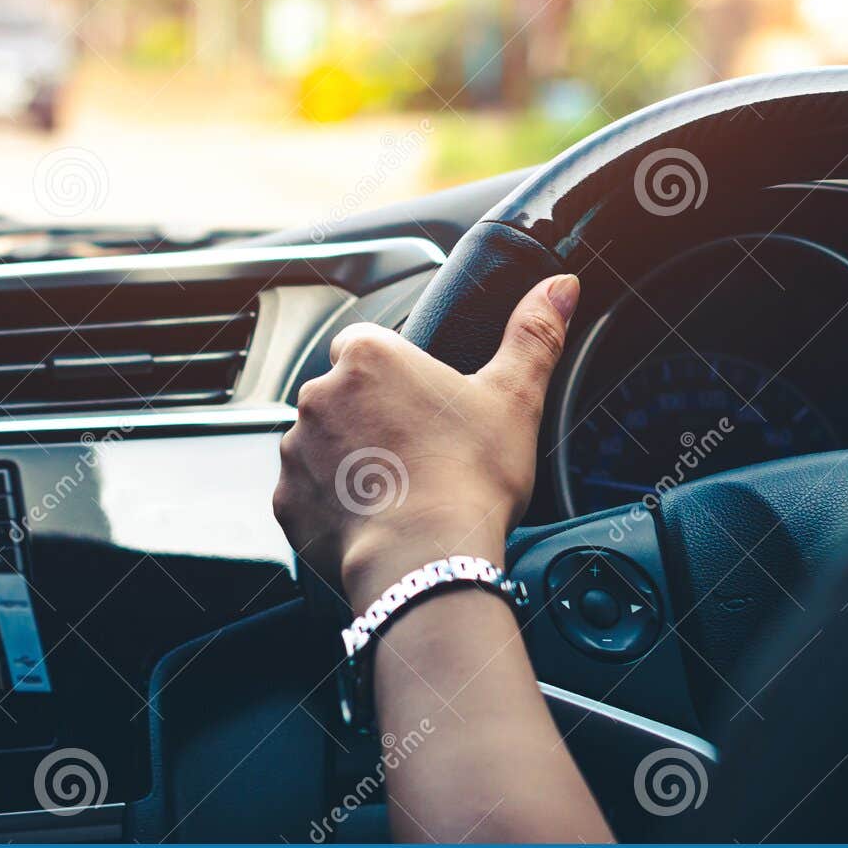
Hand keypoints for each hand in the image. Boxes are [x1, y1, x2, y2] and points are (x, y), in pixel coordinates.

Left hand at [273, 273, 579, 608]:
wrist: (426, 560)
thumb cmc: (470, 477)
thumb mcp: (515, 398)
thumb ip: (534, 336)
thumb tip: (560, 288)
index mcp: (369, 356)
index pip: (366, 345)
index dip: (396, 373)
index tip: (423, 404)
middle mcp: (320, 394)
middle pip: (344, 395)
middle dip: (373, 419)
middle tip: (420, 452)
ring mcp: (297, 450)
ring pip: (323, 445)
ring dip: (351, 460)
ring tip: (401, 490)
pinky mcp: (287, 502)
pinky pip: (308, 495)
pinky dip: (334, 506)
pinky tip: (376, 521)